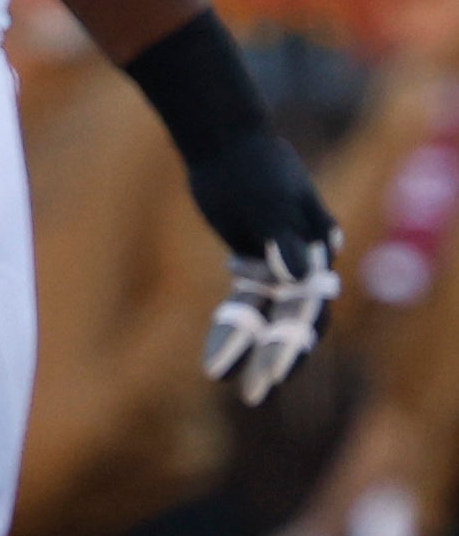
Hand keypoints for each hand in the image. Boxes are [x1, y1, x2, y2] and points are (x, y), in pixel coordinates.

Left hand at [187, 129, 339, 404]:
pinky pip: (246, 301)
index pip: (310, 308)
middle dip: (276, 357)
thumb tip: (298, 273)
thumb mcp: (265, 200)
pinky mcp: (253, 261)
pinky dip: (235, 326)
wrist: (223, 142)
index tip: (273, 373)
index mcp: (317, 251)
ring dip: (255, 348)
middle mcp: (305, 263)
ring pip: (269, 315)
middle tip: (256, 393)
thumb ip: (283, 235)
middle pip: (294, 319)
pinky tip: (218, 356)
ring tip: (236, 384)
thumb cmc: (247, 168)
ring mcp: (279, 264)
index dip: (292, 342)